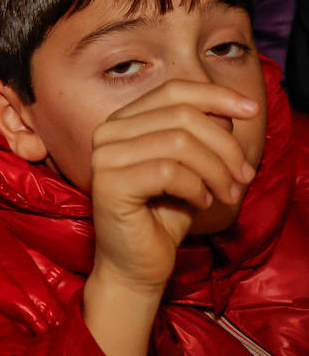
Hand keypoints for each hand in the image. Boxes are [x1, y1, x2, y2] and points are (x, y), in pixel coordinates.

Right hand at [82, 82, 258, 355]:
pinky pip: (169, 172)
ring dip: (216, 171)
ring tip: (226, 195)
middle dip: (225, 146)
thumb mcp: (190, 166)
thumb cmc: (164, 214)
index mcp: (123, 120)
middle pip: (183, 116)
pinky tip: (200, 203)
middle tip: (243, 177)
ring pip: (180, 143)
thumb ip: (201, 134)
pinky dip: (197, 188)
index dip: (216, 96)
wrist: (138, 265)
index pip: (173, 91)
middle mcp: (108, 132)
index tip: (251, 110)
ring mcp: (104, 157)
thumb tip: (228, 112)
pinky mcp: (109, 184)